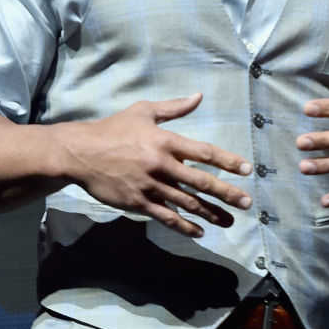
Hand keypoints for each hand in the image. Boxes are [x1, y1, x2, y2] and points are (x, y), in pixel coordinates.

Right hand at [54, 93, 252, 237]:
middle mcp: (161, 164)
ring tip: (230, 220)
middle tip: (247, 203)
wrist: (80, 152)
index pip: (203, 152)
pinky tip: (200, 231)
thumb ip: (174, 107)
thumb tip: (199, 96)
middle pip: (201, 181)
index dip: (227, 161)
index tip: (246, 169)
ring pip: (187, 203)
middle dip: (227, 193)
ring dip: (211, 213)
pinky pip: (166, 217)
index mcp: (165, 141)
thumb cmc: (113, 129)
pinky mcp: (138, 202)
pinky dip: (185, 226)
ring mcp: (150, 186)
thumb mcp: (143, 111)